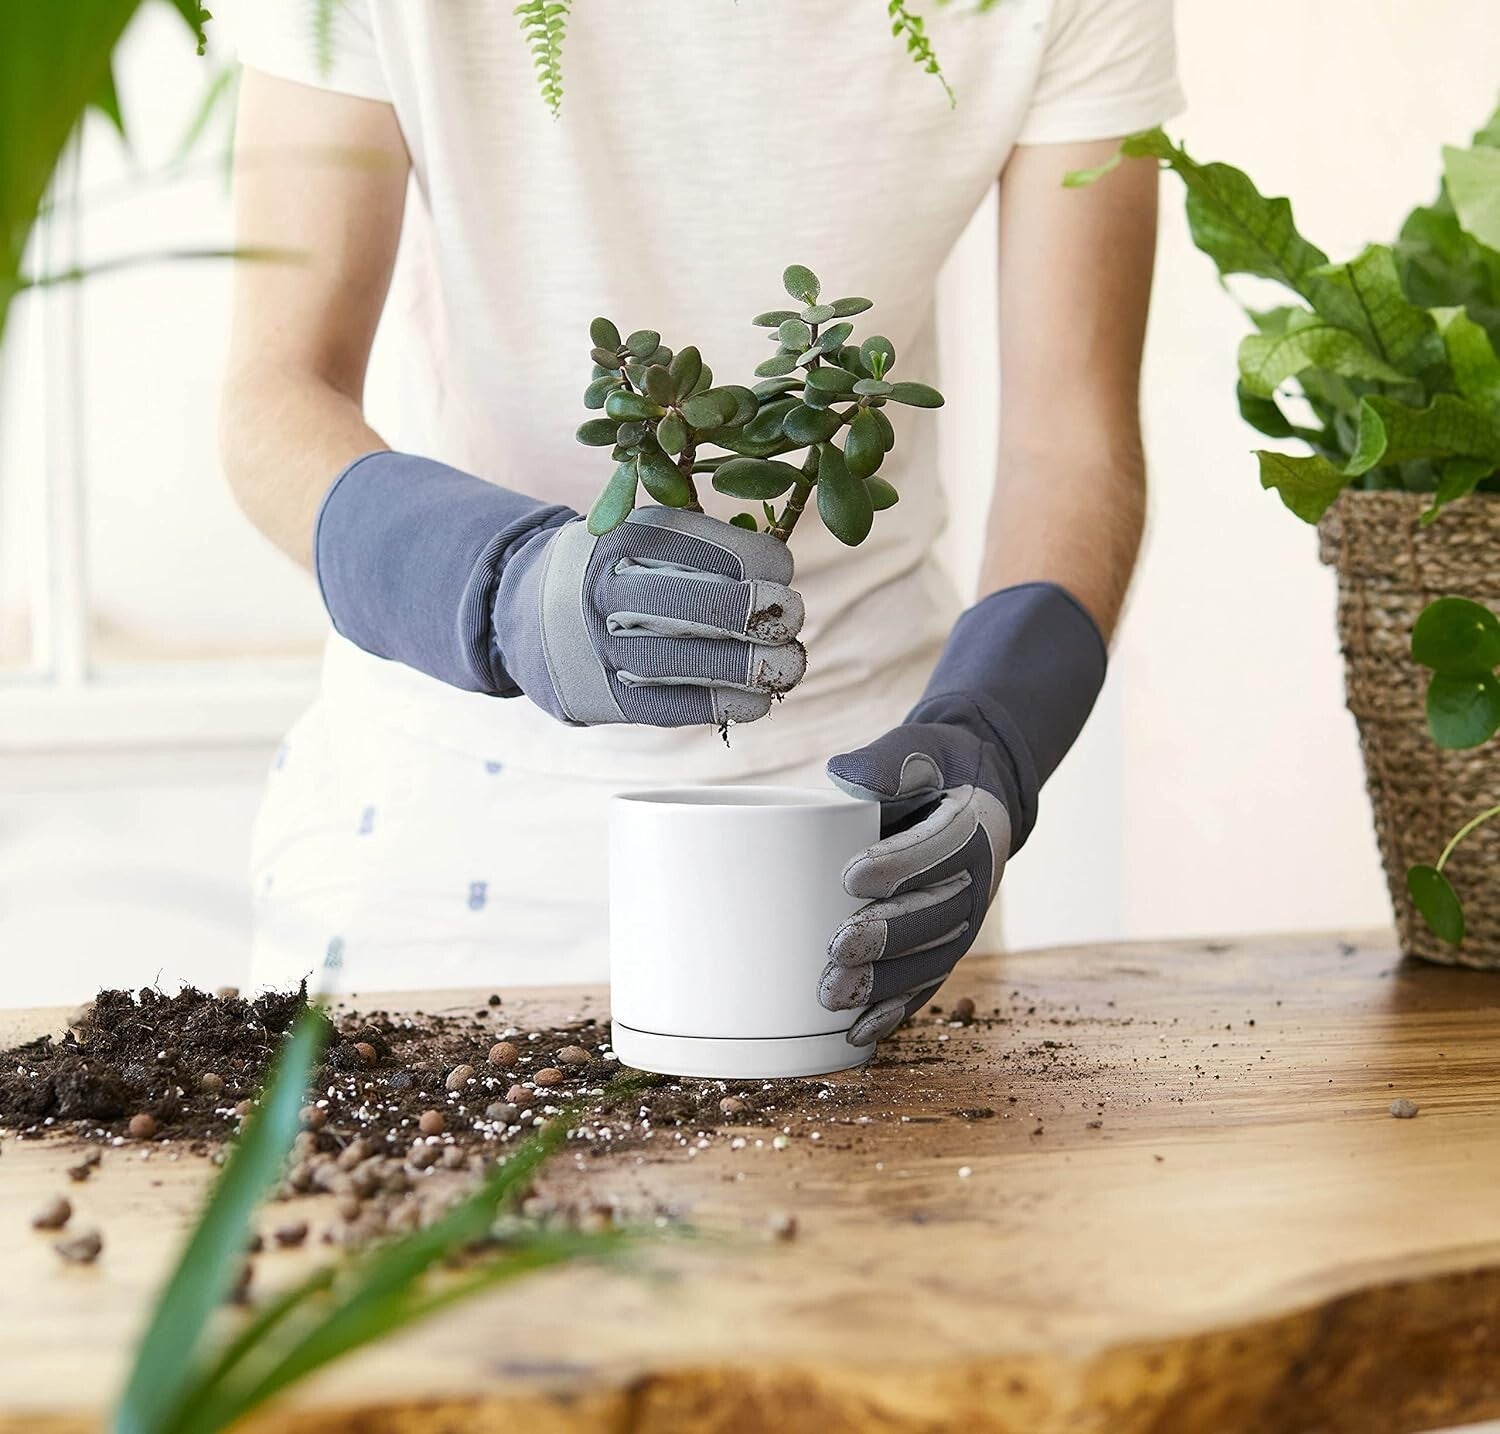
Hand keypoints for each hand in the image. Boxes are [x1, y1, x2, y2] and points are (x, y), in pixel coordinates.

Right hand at [314, 452, 804, 725]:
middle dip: (767, 615)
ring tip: (789, 664)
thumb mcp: (638, 534)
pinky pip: (678, 706)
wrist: (519, 613)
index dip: (761, 561)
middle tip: (793, 617)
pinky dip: (728, 704)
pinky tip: (757, 700)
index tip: (784, 569)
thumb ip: (700, 541)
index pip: (709, 547)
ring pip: (697, 662)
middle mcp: (608, 592)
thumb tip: (781, 564)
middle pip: (708, 607)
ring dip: (759, 668)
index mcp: (621, 539)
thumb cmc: (606, 569)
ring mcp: (603, 649)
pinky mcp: (604, 697)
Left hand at [817, 582, 1107, 1046]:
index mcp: (972, 827)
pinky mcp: (947, 947)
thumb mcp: (921, 750)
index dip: (897, 866)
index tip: (850, 877)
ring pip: (929, 959)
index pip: (936, 850)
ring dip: (884, 985)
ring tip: (834, 997)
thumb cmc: (934, 770)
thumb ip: (888, 761)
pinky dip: (895, 1011)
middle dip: (886, 936)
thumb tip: (843, 774)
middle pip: (933, 915)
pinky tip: (858, 1033)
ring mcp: (965, 921)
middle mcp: (977, 881)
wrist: (978, 795)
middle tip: (838, 948)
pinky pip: (926, 985)